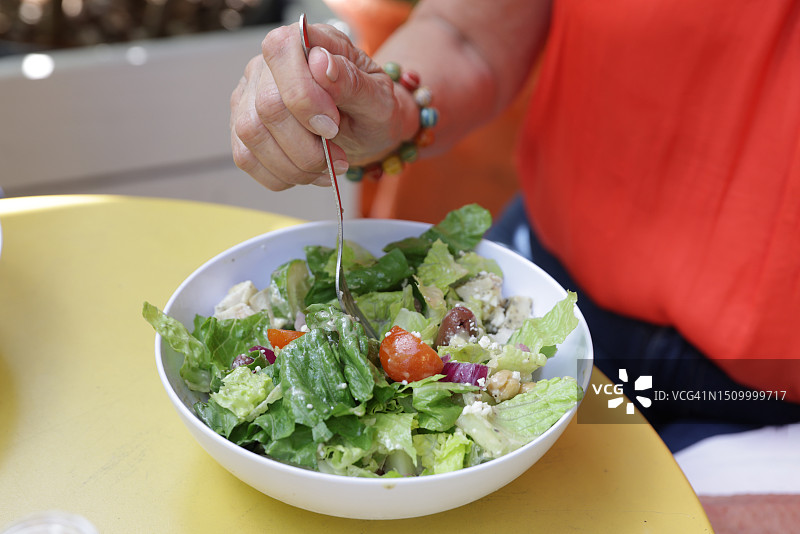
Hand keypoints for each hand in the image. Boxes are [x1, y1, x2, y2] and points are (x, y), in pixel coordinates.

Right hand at [230, 22, 418, 190]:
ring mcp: (249, 97)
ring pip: (252, 134)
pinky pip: (246, 158)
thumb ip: (352, 81)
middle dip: (306, 145)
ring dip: (295, 165)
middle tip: (338, 157)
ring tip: (327, 168)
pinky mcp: (242, 130)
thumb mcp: (378, 98)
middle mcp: (267, 66)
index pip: (281, 52)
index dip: (304, 96)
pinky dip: (281, 176)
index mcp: (304, 42)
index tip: (332, 126)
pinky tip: (308, 174)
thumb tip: (321, 63)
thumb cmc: (372, 109)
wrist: (367, 132)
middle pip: (266, 105)